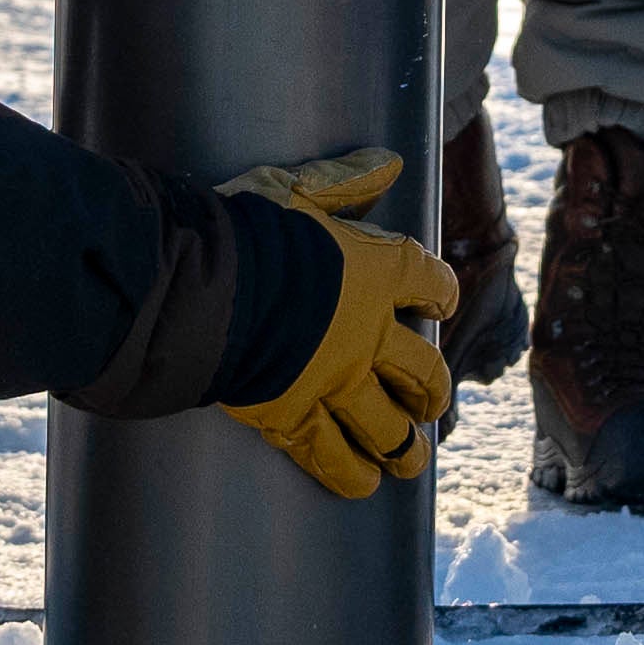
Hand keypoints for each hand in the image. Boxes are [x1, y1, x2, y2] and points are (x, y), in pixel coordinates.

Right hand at [217, 151, 456, 499]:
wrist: (202, 289)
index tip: (441, 304)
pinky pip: (334, 457)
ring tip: (409, 457)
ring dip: (405, 445)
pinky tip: (362, 483)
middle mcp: (368, 334)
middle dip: (432, 390)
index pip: (430, 282)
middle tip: (429, 400)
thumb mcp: (294, 190)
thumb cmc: (242, 231)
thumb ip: (344, 181)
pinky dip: (351, 473)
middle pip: (423, 372)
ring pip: (389, 427)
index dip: (440, 294)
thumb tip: (390, 161)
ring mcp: (335, 382)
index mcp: (375, 272)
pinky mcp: (295, 418)